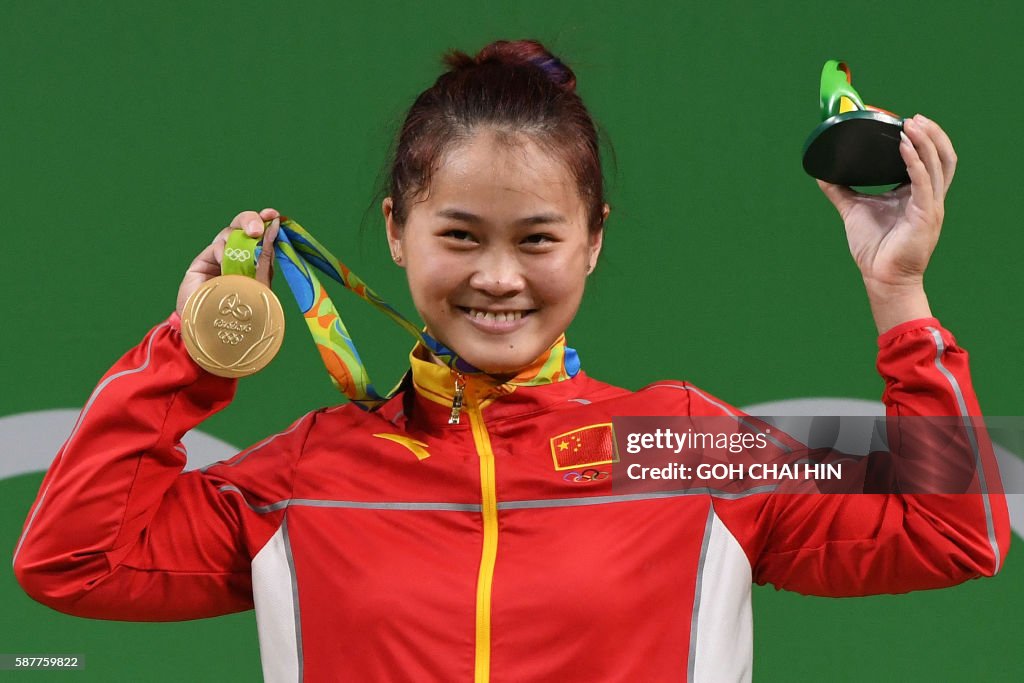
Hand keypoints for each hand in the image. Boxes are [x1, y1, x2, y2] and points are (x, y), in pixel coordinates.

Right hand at [175, 208, 280, 317]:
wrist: (216, 333)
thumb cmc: (243, 314)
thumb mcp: (260, 283)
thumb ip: (265, 255)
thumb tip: (274, 226)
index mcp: (256, 260)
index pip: (262, 234)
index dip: (265, 221)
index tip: (273, 215)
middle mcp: (238, 255)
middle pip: (243, 225)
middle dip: (250, 220)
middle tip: (256, 228)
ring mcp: (219, 258)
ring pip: (230, 233)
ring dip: (238, 242)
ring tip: (241, 262)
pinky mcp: (202, 262)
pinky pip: (216, 247)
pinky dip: (224, 253)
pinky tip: (226, 268)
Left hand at [817, 115, 956, 330]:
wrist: (881, 278)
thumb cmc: (875, 248)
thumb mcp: (854, 210)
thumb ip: (840, 190)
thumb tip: (821, 173)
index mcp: (917, 194)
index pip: (929, 160)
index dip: (924, 139)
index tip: (906, 120)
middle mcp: (929, 197)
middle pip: (942, 157)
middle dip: (932, 134)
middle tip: (914, 117)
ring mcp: (930, 206)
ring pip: (938, 165)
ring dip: (926, 141)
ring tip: (911, 123)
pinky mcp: (925, 215)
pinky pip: (924, 182)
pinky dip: (915, 162)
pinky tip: (904, 146)